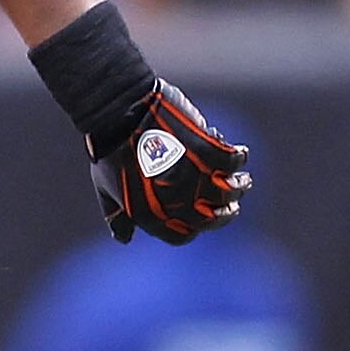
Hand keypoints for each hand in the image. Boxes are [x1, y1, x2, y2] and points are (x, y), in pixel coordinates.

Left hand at [88, 81, 249, 244]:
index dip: (194, 228)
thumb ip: (119, 216)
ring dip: (239, 187)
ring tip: (243, 181)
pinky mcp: (205, 151)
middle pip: (212, 219)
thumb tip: (124, 238)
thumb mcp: (105, 188)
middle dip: (225, 215)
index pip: (183, 235)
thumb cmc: (109, 148)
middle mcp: (176, 203)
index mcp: (151, 216)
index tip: (202, 217)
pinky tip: (240, 152)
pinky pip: (232, 161)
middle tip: (232, 205)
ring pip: (228, 192)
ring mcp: (193, 177)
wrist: (117, 112)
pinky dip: (239, 157)